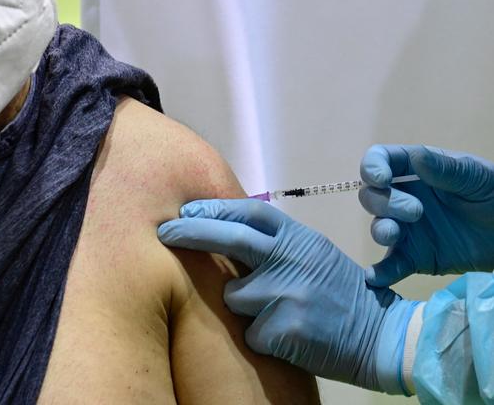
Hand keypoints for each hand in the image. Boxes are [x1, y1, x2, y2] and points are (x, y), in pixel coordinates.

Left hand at [158, 199, 418, 393]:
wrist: (379, 336)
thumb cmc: (338, 291)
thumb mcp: (311, 253)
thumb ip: (275, 242)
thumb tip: (225, 226)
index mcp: (299, 238)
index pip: (250, 213)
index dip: (214, 208)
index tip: (186, 210)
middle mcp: (293, 259)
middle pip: (232, 240)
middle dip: (191, 233)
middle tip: (164, 232)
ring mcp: (288, 293)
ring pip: (233, 295)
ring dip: (241, 305)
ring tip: (274, 312)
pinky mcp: (284, 329)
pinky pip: (247, 331)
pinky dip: (257, 336)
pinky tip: (285, 336)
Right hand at [360, 145, 493, 286]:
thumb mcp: (476, 177)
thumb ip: (446, 170)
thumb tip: (416, 158)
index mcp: (415, 170)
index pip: (380, 160)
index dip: (372, 167)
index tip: (382, 179)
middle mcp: (403, 197)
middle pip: (372, 196)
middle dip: (384, 203)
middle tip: (416, 212)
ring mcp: (406, 229)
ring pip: (378, 227)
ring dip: (380, 229)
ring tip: (395, 234)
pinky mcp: (413, 257)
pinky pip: (391, 265)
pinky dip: (380, 271)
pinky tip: (374, 277)